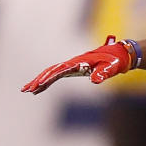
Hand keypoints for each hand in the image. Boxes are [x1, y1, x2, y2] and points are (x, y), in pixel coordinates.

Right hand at [21, 36, 137, 94]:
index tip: (39, 84)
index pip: (59, 70)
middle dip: (38, 80)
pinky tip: (40, 89)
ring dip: (40, 81)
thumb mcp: (110, 68)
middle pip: (51, 71)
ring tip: (27, 90)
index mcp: (78, 62)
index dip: (48, 77)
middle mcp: (72, 63)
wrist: (119, 55)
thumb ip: (102, 73)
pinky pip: (57, 76)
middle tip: (26, 89)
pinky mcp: (74, 69)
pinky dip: (48, 82)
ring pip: (51, 73)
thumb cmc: (115, 61)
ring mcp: (72, 66)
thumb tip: (94, 80)